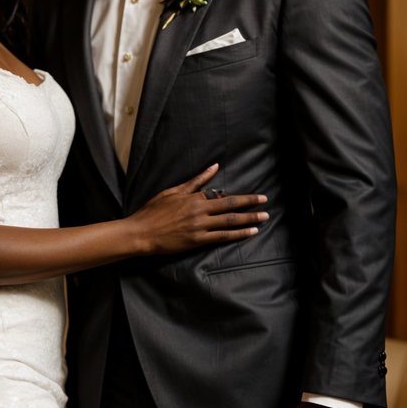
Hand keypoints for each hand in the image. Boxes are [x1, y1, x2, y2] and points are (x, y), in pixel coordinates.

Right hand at [132, 165, 267, 255]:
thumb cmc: (153, 211)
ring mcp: (200, 226)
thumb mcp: (173, 191)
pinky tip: (250, 232)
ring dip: (249, 219)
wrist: (142, 232)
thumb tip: (213, 167)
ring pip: (230, 221)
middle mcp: (200, 210)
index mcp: (194, 197)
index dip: (241, 197)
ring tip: (263, 217)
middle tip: (265, 203)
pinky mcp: (197, 240)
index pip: (222, 195)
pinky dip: (238, 234)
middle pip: (231, 206)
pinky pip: (222, 237)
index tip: (256, 197)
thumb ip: (195, 181)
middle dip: (250, 204)